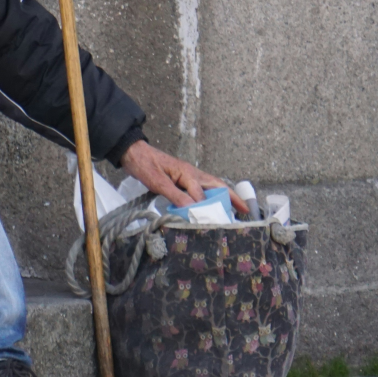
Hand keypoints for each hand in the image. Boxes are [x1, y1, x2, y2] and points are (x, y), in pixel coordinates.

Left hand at [118, 141, 247, 213]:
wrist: (132, 153)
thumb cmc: (144, 165)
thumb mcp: (157, 181)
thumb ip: (175, 195)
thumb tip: (193, 208)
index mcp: (187, 173)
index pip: (201, 194)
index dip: (207, 209)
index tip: (214, 223)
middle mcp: (192, 173)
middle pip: (217, 185)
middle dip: (231, 197)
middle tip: (245, 210)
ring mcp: (188, 175)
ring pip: (211, 186)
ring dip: (224, 196)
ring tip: (235, 209)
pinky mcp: (183, 179)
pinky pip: (201, 188)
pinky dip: (210, 196)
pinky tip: (212, 204)